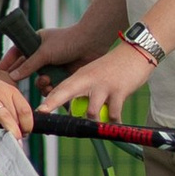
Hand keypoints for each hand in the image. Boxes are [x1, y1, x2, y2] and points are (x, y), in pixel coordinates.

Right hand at [0, 60, 36, 151]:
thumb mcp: (2, 92)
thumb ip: (10, 107)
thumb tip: (18, 127)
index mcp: (11, 91)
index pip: (26, 110)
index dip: (28, 124)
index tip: (26, 133)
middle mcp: (2, 94)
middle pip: (17, 115)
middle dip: (20, 132)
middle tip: (20, 144)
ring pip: (5, 118)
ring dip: (11, 133)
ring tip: (13, 145)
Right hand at [19, 23, 92, 84]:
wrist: (91, 43)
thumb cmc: (67, 41)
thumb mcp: (44, 52)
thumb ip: (28, 65)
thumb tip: (12, 76)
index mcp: (36, 42)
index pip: (17, 52)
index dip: (8, 62)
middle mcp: (43, 54)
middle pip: (27, 70)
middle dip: (25, 77)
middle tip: (16, 86)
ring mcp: (53, 65)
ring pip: (40, 80)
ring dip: (41, 84)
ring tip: (46, 81)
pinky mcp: (63, 75)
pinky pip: (52, 86)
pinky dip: (52, 88)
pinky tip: (53, 87)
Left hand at [40, 38, 154, 121]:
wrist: (136, 53)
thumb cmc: (114, 67)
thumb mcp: (95, 74)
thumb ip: (84, 90)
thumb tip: (76, 111)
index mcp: (81, 76)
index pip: (60, 89)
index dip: (48, 101)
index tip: (38, 112)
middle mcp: (89, 80)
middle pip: (66, 94)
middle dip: (54, 104)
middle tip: (43, 115)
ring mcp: (103, 86)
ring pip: (91, 112)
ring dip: (95, 120)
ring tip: (100, 120)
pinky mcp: (119, 91)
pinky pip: (113, 114)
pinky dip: (114, 121)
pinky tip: (116, 122)